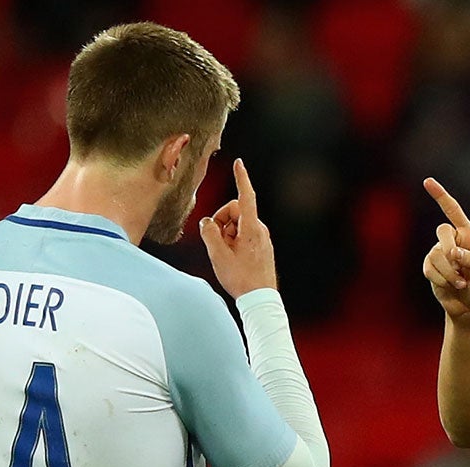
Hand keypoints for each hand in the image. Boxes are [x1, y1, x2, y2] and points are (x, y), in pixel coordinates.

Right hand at [200, 159, 276, 298]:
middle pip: (234, 211)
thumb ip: (209, 233)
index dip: (241, 178)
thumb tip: (207, 223)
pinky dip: (232, 240)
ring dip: (226, 233)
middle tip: (217, 242)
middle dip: (221, 221)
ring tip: (226, 254)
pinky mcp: (261, 246)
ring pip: (237, 224)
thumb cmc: (241, 279)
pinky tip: (232, 258)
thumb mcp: (218, 255)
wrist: (260, 299)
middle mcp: (260, 230)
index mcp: (251, 229)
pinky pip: (242, 234)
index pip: (245, 197)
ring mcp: (262, 238)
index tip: (239, 163)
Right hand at [423, 177, 469, 325]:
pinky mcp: (430, 266)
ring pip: (437, 254)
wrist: (469, 307)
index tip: (427, 182)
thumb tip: (454, 253)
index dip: (441, 196)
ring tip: (461, 283)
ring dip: (450, 273)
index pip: (453, 211)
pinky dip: (442, 280)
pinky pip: (430, 269)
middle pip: (442, 231)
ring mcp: (439, 252)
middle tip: (458, 263)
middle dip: (449, 248)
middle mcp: (452, 240)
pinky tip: (452, 286)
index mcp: (468, 235)